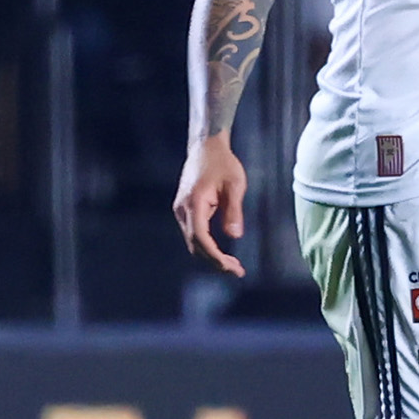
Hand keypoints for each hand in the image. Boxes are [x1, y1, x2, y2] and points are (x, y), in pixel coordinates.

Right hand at [175, 136, 247, 274]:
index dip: (215, 256)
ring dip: (211, 256)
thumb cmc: (222, 163)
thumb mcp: (235, 185)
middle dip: (215, 261)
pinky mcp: (185, 210)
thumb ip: (234, 210)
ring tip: (233, 265)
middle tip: (237, 271)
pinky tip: (222, 252)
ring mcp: (181, 211)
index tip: (231, 267)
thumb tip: (234, 236)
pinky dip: (206, 246)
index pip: (201, 238)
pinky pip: (194, 234)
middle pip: (195, 245)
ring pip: (193, 242)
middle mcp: (183, 210)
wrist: (205, 147)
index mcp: (194, 203)